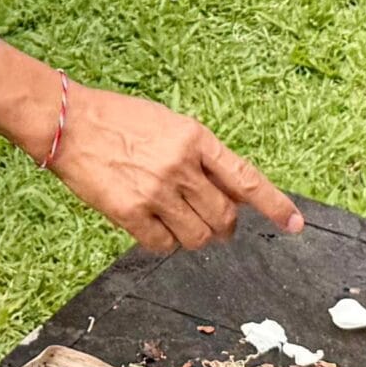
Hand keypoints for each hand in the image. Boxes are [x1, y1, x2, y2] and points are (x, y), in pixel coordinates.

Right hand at [0, 44, 302, 254]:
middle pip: (224, 218)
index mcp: (195, 139)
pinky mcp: (129, 213)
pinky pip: (163, 245)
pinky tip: (152, 226)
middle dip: (225, 227)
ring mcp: (155, 191)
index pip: (246, 179)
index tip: (296, 224)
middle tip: (214, 224)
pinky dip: (164, 243)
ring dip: (196, 238)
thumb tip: (233, 195)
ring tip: (181, 223)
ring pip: (197, 237)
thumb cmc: (121, 121)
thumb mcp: (170, 125)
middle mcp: (181, 166)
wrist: (68, 123)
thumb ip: (202, 157)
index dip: (275, 204)